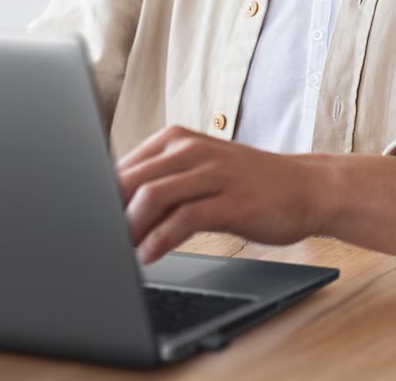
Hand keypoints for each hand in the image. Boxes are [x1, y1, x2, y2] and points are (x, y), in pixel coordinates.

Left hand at [116, 125, 322, 263]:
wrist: (305, 186)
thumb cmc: (247, 183)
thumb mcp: (200, 172)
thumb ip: (161, 183)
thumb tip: (112, 209)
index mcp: (177, 139)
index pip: (122, 166)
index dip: (101, 198)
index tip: (90, 224)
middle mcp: (191, 150)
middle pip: (130, 180)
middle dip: (109, 215)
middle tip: (100, 242)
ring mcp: (213, 173)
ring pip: (152, 196)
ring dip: (129, 228)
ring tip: (122, 251)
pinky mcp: (231, 200)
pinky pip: (183, 220)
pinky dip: (159, 241)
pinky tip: (150, 256)